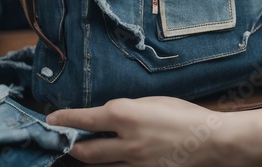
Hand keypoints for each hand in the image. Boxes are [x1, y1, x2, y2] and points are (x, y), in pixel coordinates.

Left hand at [46, 97, 261, 165]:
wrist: (209, 140)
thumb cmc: (184, 114)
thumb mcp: (153, 101)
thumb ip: (127, 109)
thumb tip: (109, 115)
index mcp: (125, 115)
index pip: (84, 119)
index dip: (65, 119)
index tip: (52, 119)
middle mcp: (124, 141)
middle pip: (84, 150)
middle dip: (71, 146)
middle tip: (66, 141)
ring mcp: (133, 163)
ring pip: (98, 165)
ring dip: (87, 158)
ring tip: (83, 152)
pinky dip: (109, 166)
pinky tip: (110, 161)